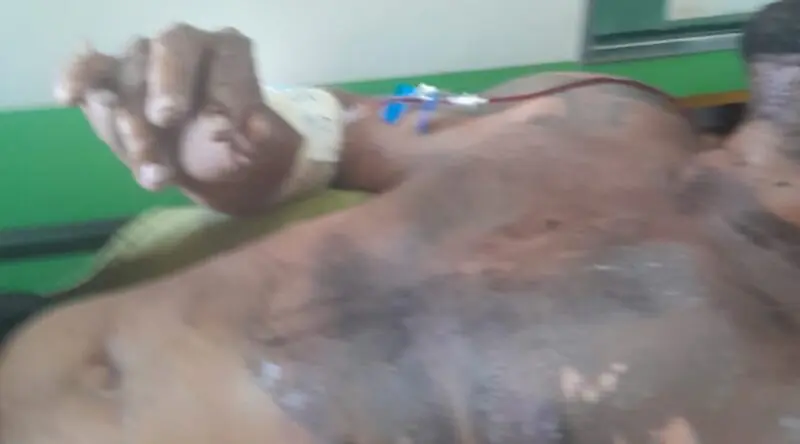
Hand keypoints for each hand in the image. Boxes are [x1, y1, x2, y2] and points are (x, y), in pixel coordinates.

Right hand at [54, 24, 302, 215]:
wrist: (212, 169)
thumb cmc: (243, 151)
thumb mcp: (267, 152)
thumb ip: (265, 138)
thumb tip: (255, 126)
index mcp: (229, 52)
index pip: (226, 56)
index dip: (223, 89)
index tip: (222, 130)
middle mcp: (186, 45)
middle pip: (169, 50)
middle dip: (166, 85)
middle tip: (166, 118)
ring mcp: (144, 61)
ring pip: (128, 74)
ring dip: (132, 125)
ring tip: (154, 175)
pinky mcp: (110, 82)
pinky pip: (90, 70)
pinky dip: (77, 78)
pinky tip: (68, 96)